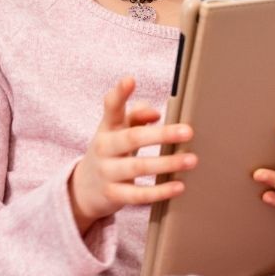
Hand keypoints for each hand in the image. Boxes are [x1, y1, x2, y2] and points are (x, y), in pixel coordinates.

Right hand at [69, 75, 196, 235]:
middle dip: (161, 135)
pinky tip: (178, 186)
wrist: (83, 190)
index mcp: (107, 128)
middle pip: (131, 138)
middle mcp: (104, 148)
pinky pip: (137, 195)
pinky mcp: (113, 195)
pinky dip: (159, 191)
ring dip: (167, 164)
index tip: (130, 80)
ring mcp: (107, 172)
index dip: (119, 93)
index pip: (111, 107)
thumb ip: (137, 116)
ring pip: (138, 167)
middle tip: (188, 131)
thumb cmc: (111, 154)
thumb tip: (155, 112)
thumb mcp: (117, 133)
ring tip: (191, 160)